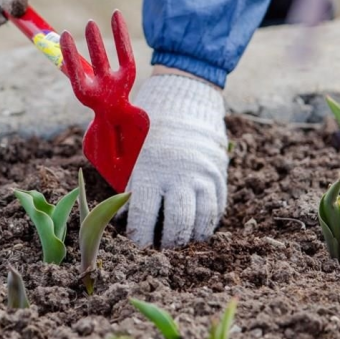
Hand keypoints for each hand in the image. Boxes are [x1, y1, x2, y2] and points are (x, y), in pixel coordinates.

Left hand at [125, 74, 228, 246]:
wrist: (185, 94)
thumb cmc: (149, 124)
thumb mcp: (130, 148)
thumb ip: (127, 179)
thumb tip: (121, 215)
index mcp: (149, 171)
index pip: (143, 218)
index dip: (139, 236)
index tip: (137, 240)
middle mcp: (178, 177)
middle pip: (176, 226)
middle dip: (166, 241)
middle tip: (159, 244)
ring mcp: (202, 176)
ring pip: (200, 222)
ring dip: (189, 236)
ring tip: (179, 239)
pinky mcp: (218, 174)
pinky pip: (216, 209)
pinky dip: (207, 223)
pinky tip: (197, 227)